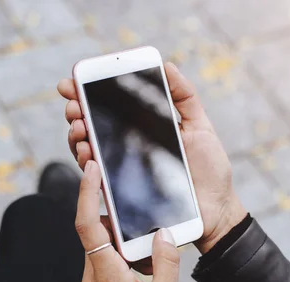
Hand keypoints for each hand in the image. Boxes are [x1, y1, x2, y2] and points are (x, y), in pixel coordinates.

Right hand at [57, 62, 246, 256]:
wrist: (216, 208)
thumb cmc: (210, 169)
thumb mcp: (200, 126)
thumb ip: (185, 96)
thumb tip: (167, 66)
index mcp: (143, 127)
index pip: (110, 107)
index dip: (88, 93)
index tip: (74, 81)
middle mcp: (128, 145)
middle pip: (92, 124)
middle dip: (76, 110)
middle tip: (74, 103)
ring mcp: (123, 168)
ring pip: (87, 147)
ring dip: (76, 133)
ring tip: (79, 125)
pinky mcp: (122, 190)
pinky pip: (96, 174)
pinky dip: (85, 160)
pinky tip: (86, 149)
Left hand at [77, 160, 179, 281]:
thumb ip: (166, 262)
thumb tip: (164, 232)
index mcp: (105, 273)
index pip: (87, 223)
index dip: (86, 192)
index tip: (91, 168)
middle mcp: (91, 276)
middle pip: (94, 230)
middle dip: (106, 208)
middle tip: (121, 189)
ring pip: (100, 246)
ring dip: (117, 233)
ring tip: (138, 230)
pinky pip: (105, 262)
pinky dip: (119, 252)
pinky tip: (141, 259)